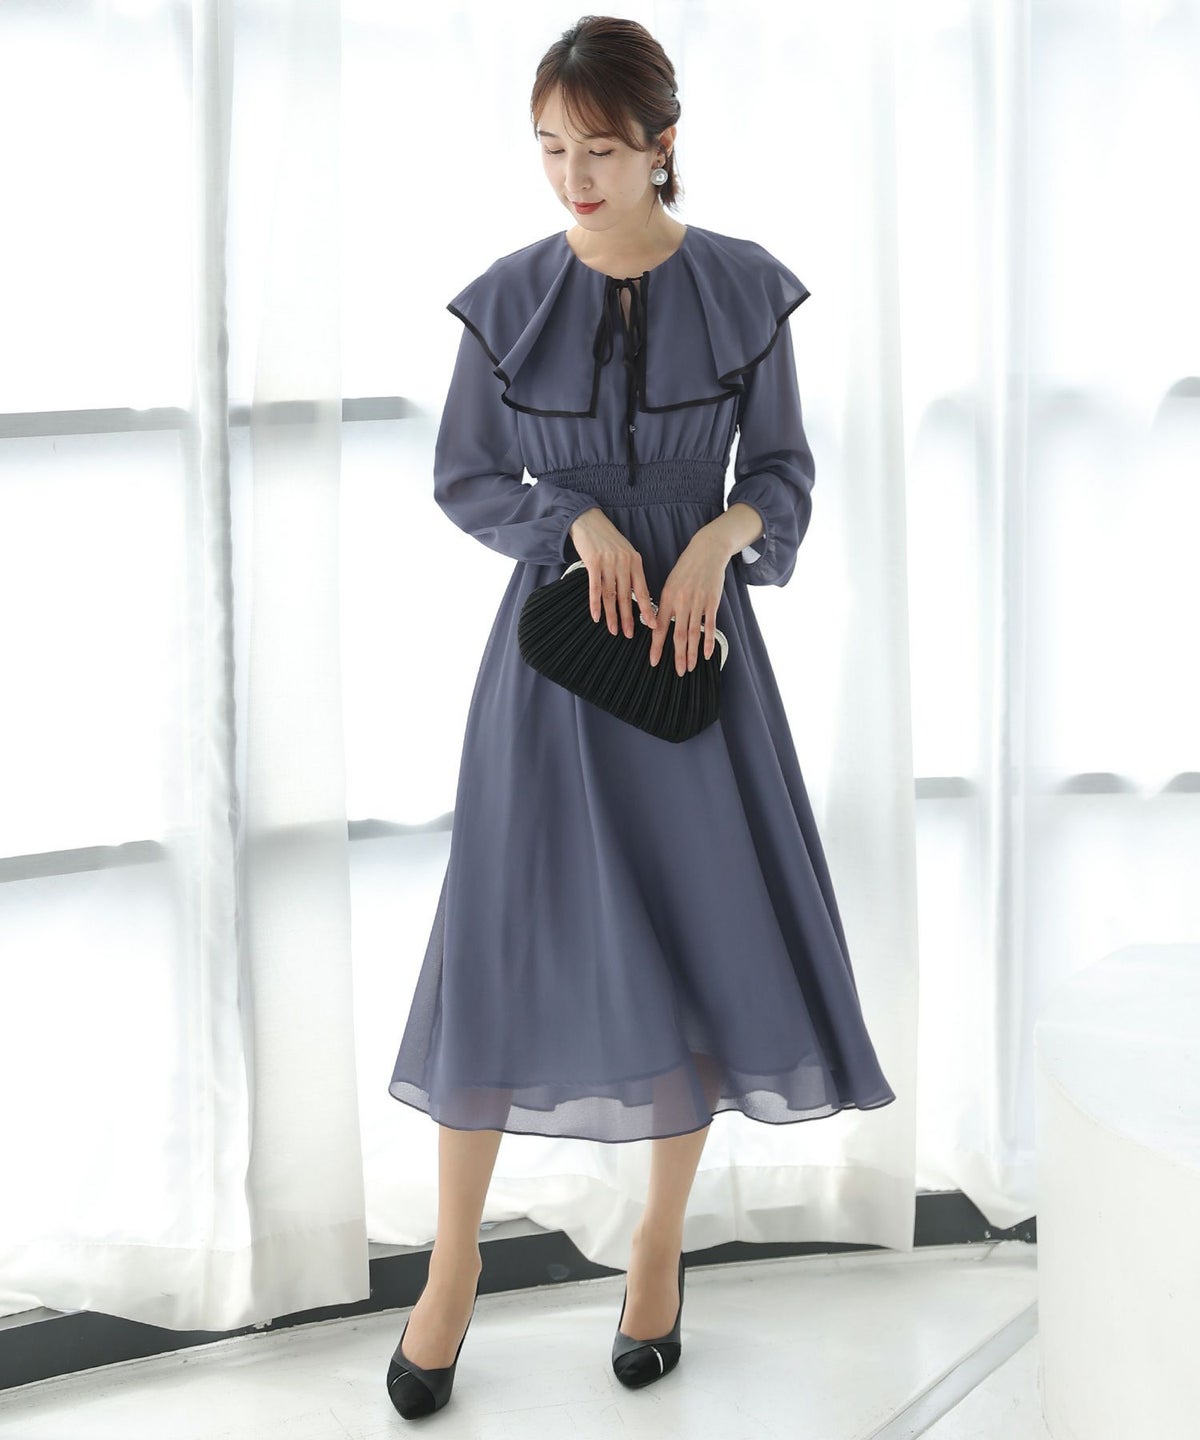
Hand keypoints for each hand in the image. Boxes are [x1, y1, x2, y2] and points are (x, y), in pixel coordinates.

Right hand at [568, 507, 656, 638]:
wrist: (589, 521)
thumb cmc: (607, 540)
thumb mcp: (625, 553)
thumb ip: (631, 572)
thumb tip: (636, 596)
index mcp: (635, 562)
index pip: (644, 590)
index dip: (648, 609)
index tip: (652, 625)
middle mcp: (624, 563)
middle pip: (627, 596)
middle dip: (629, 618)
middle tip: (629, 634)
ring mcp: (609, 562)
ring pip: (611, 594)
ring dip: (612, 615)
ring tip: (614, 630)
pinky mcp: (593, 562)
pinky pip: (595, 588)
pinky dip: (595, 604)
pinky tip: (596, 616)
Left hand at [646, 528, 727, 676]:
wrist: (706, 552)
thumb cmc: (685, 569)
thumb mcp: (669, 584)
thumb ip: (664, 605)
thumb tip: (656, 625)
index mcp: (667, 598)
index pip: (659, 628)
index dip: (656, 647)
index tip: (654, 662)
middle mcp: (681, 602)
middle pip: (678, 635)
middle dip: (677, 656)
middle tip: (678, 673)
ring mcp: (697, 603)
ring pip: (693, 633)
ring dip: (691, 653)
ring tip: (690, 668)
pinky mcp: (712, 602)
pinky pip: (709, 626)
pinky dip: (708, 642)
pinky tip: (707, 655)